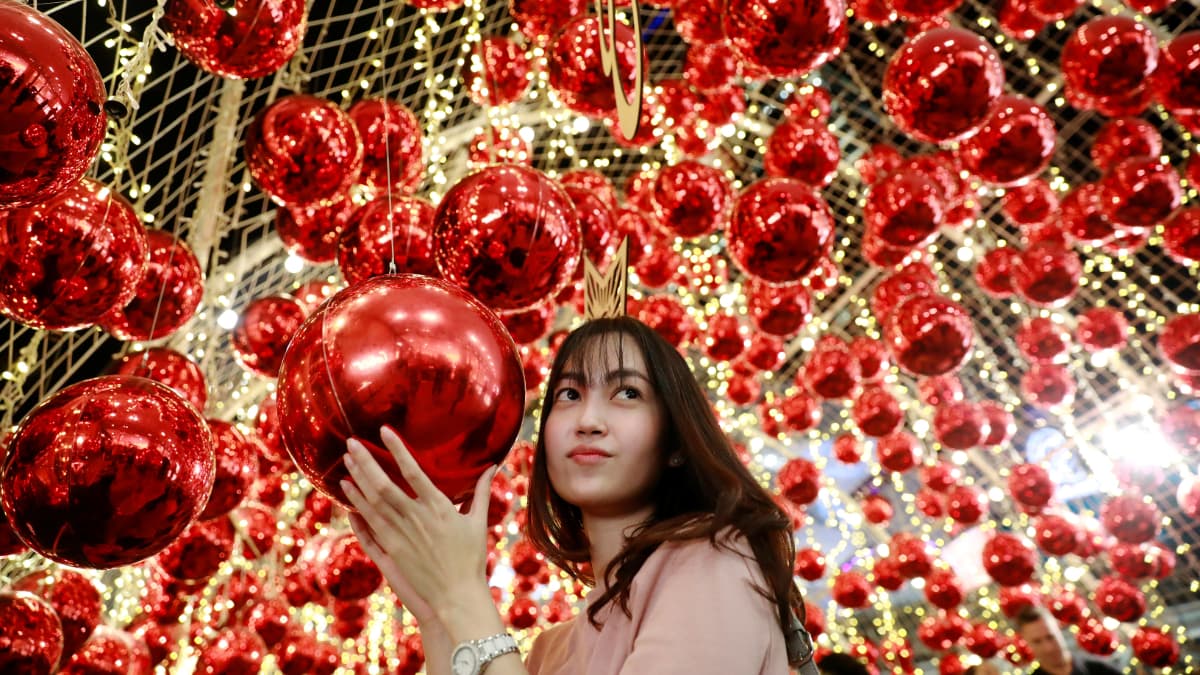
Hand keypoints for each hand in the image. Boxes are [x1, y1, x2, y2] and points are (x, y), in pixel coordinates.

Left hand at [341, 425, 497, 624]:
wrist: (456, 596)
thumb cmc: (471, 558)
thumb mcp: (479, 521)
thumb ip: (482, 491)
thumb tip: (492, 466)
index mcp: (439, 507)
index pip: (413, 471)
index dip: (397, 449)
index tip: (384, 430)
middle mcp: (416, 518)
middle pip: (384, 484)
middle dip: (366, 461)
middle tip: (351, 442)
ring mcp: (401, 535)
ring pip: (372, 502)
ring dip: (357, 480)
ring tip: (345, 461)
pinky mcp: (391, 551)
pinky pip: (369, 524)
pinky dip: (357, 507)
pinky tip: (347, 494)